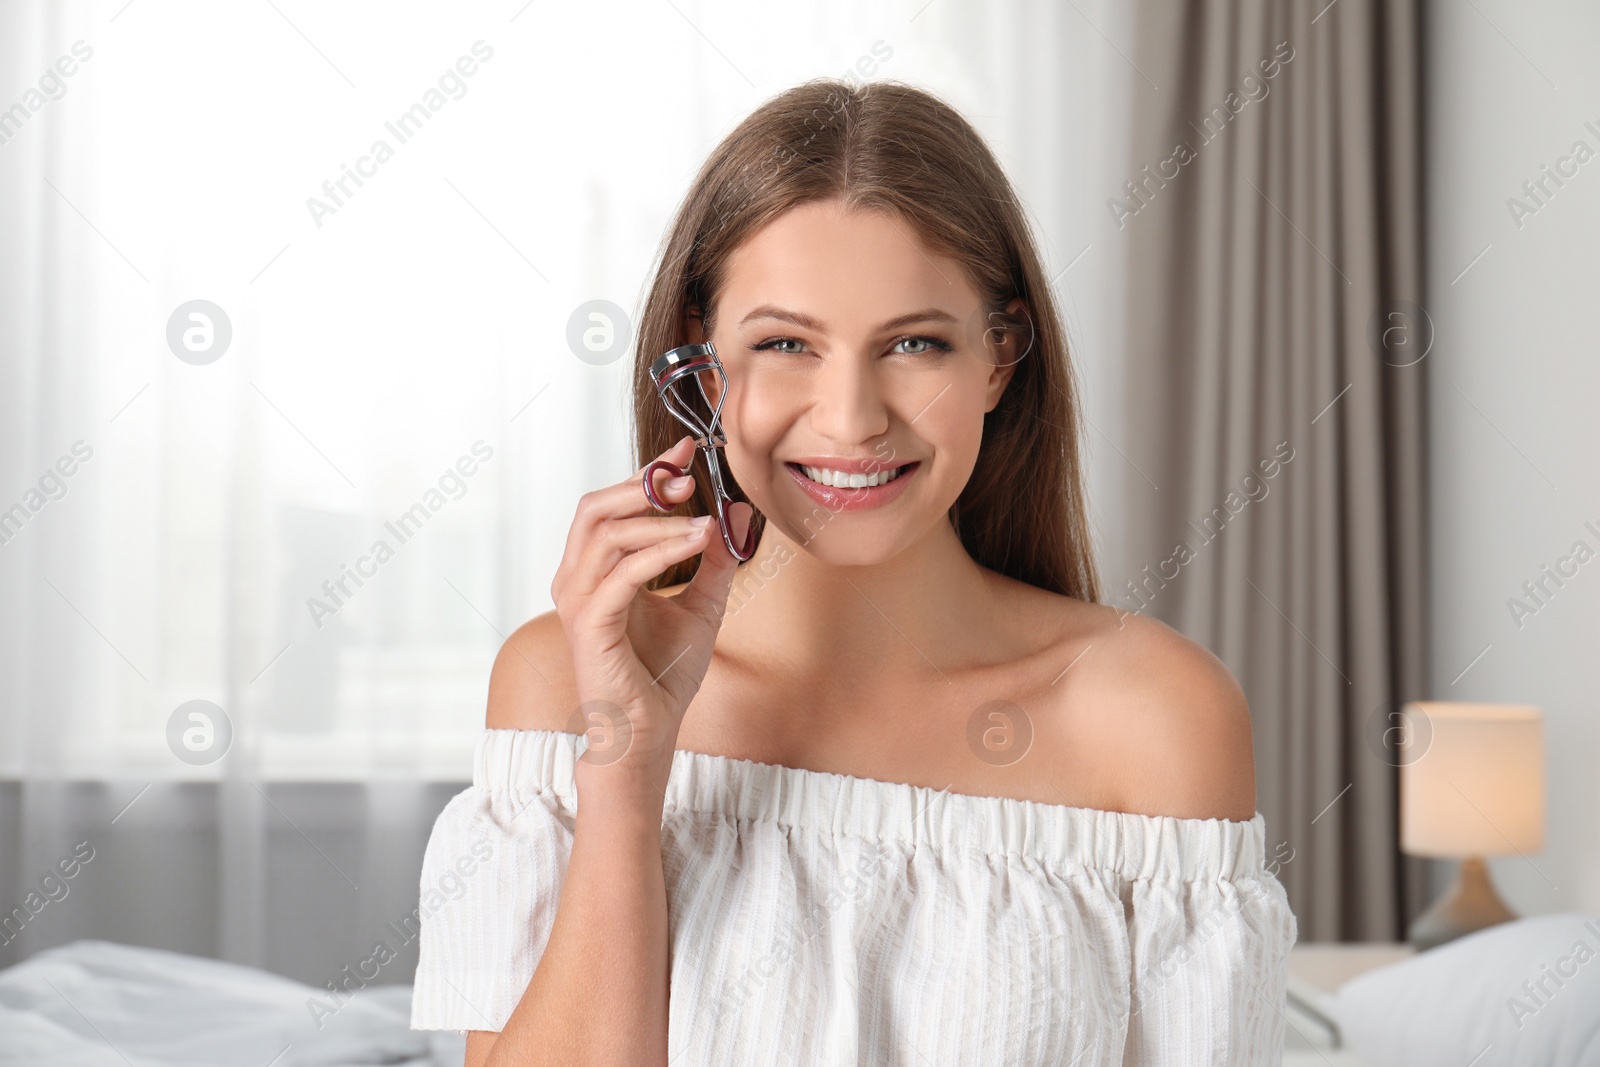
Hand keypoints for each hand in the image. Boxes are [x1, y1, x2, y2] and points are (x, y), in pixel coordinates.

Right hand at [550, 434, 751, 785]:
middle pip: (594, 507)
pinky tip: (699, 541)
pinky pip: (622, 573)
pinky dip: (662, 550)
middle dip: (643, 484)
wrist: (649, 732)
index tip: (688, 451)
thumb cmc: (664, 676)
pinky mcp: (590, 625)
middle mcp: (577, 580)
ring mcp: (579, 602)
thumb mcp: (703, 608)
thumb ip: (715, 565)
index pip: (611, 505)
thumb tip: (735, 520)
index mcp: (596, 571)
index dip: (647, 473)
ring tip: (701, 516)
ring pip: (605, 533)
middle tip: (689, 476)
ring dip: (656, 517)